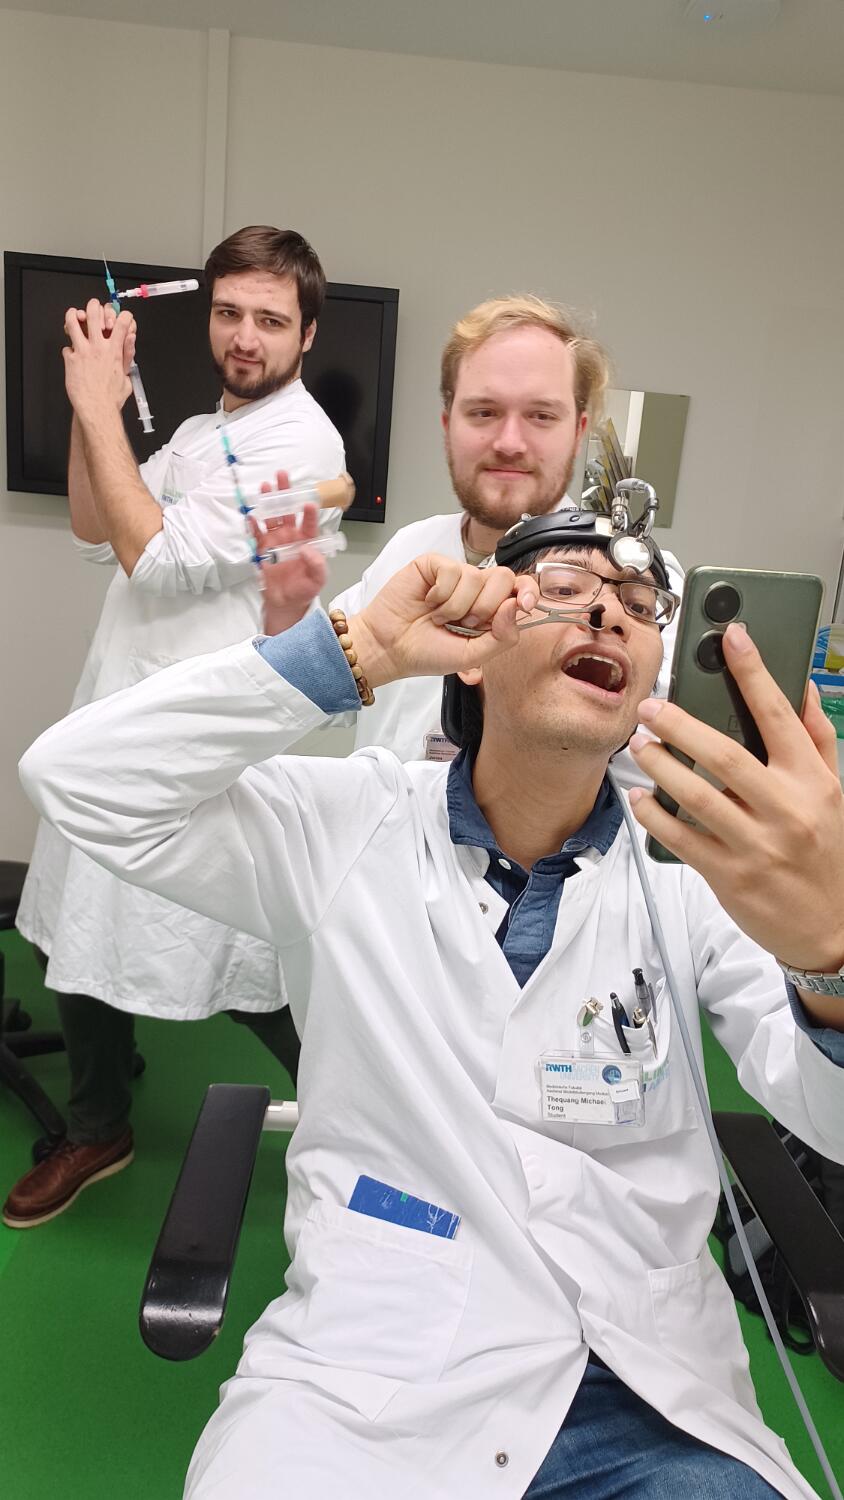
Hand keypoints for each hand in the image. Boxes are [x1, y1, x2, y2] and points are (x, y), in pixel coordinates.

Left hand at [63, 299, 135, 417]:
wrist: (97, 409)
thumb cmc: (111, 398)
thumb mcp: (126, 377)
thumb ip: (127, 357)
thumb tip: (130, 342)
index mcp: (114, 351)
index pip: (122, 323)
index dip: (124, 316)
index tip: (122, 317)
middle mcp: (97, 348)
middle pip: (94, 314)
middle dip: (94, 307)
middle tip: (93, 307)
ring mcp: (82, 352)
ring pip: (73, 324)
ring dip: (73, 316)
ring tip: (73, 315)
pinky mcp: (71, 360)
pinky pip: (66, 348)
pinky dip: (69, 350)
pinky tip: (72, 355)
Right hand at [253, 471, 326, 633]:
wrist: (286, 602)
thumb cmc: (305, 588)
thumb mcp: (318, 580)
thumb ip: (317, 565)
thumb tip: (307, 549)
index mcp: (307, 540)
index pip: (310, 523)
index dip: (309, 513)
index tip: (308, 502)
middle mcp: (291, 535)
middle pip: (288, 510)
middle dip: (286, 493)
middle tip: (282, 475)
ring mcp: (276, 540)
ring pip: (271, 516)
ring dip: (268, 502)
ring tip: (265, 486)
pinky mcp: (262, 547)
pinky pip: (256, 533)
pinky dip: (252, 525)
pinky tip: (250, 514)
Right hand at [348, 554, 537, 688]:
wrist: (389, 648)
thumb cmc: (427, 652)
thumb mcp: (472, 656)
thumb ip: (502, 637)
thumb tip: (515, 605)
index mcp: (490, 610)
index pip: (520, 589)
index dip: (528, 591)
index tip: (525, 603)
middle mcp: (476, 589)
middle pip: (503, 578)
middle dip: (485, 608)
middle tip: (463, 624)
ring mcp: (455, 575)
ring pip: (477, 576)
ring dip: (457, 606)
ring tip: (439, 617)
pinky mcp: (434, 565)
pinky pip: (452, 571)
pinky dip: (441, 594)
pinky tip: (429, 601)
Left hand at [628, 623, 843, 971]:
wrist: (831, 928)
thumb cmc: (826, 853)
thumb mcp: (834, 791)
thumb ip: (815, 737)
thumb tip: (801, 685)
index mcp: (812, 781)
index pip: (780, 715)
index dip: (754, 672)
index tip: (732, 637)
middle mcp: (785, 809)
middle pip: (724, 753)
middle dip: (680, 724)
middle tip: (651, 707)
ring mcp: (756, 845)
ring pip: (695, 794)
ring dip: (659, 764)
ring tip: (639, 745)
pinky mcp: (729, 876)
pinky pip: (680, 838)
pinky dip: (654, 814)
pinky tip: (641, 797)